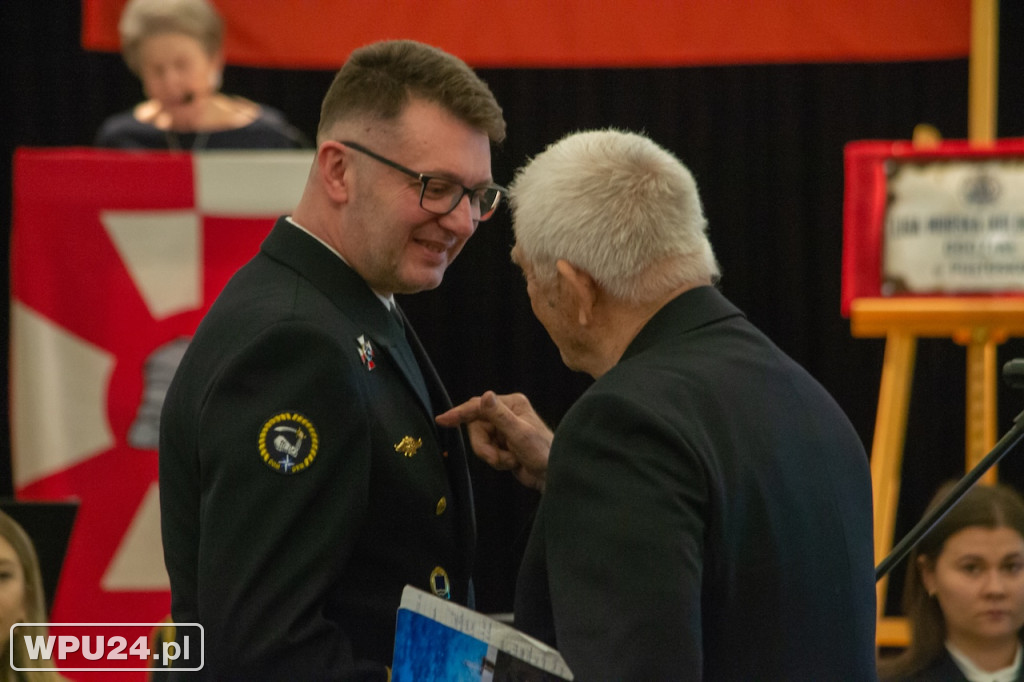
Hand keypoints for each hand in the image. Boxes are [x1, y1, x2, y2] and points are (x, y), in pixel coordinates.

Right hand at [436, 391, 551, 490]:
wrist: (553, 476)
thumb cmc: (544, 453)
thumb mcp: (520, 434)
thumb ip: (500, 416)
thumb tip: (484, 396)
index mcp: (512, 404)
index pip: (478, 406)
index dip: (459, 413)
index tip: (442, 420)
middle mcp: (506, 414)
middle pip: (475, 428)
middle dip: (485, 447)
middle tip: (499, 458)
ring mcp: (504, 429)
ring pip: (480, 442)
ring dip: (493, 456)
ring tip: (511, 461)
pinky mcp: (503, 444)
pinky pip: (487, 452)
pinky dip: (497, 461)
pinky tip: (512, 463)